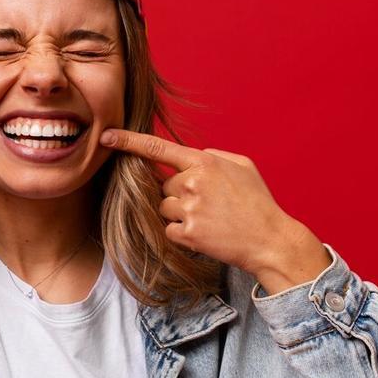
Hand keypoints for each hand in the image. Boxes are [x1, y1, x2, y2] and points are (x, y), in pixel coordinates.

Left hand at [100, 129, 331, 293]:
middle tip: (208, 203)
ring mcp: (189, 210)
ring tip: (208, 218)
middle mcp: (193, 183)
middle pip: (163, 185)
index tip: (107, 136)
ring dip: (179, 213)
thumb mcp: (242, 166)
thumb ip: (213, 155)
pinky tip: (205, 233)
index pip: (158, 147)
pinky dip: (182, 233)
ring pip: (163, 207)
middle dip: (179, 193)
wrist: (270, 240)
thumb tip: (190, 155)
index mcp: (205, 162)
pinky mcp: (187, 234)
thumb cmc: (257, 202)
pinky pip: (168, 229)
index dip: (129, 141)